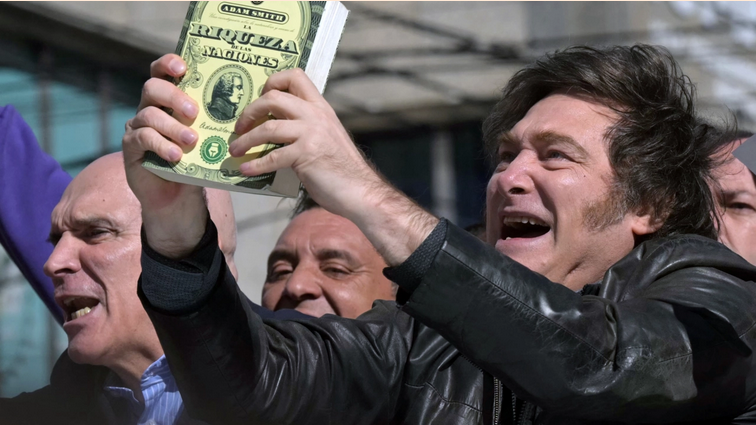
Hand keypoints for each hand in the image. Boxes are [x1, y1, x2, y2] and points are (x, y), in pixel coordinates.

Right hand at [122, 54, 206, 258]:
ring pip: (149, 115)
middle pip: (152, 87)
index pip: (162, 71)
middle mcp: (149, 108)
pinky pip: (142, 138)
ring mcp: (137, 126)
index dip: (169, 63)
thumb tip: (246, 108)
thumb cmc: (196, 161)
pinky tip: (176, 156)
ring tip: (192, 141)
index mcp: (168, 100)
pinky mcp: (131, 147)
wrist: (178, 196)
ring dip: (173, 126)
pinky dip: (161, 145)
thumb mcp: (208, 138)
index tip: (183, 67)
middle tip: (193, 112)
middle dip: (174, 97)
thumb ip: (215, 121)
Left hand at [228, 69, 437, 264]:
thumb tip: (276, 130)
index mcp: (320, 108)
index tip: (261, 98)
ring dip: (245, 141)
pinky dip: (255, 164)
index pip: (296, 76)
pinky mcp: (306, 155)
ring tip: (234, 151)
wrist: (360, 190)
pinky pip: (272, 156)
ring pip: (267, 128)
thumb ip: (306, 127)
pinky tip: (246, 170)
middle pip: (273, 98)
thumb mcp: (326, 137)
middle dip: (250, 112)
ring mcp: (311, 134)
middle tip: (240, 127)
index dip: (273, 82)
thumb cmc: (342, 169)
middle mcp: (315, 115)